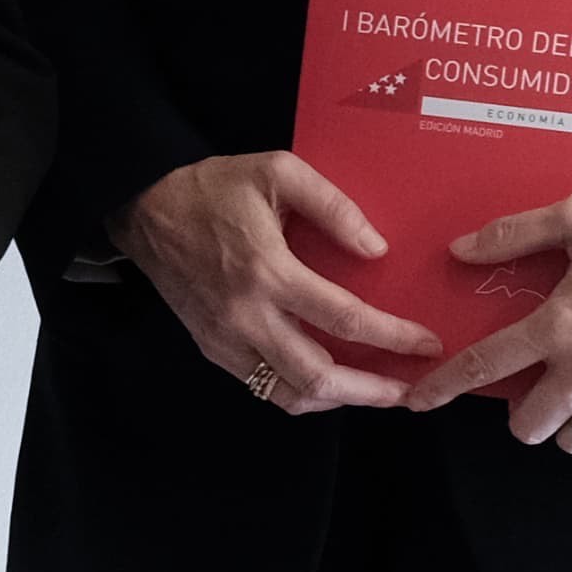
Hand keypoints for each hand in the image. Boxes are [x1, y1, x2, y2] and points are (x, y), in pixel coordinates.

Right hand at [118, 152, 441, 412]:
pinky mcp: (213, 349)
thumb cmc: (212, 187)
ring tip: (375, 392)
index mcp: (267, 271)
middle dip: (373, 391)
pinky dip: (302, 394)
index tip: (427, 344)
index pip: (344, 319)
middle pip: (319, 376)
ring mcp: (226, 339)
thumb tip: (376, 249)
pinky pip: (264, 388)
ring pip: (291, 394)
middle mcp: (247, 316)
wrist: (144, 209)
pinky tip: (328, 383)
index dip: (393, 337)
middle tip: (410, 391)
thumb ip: (333, 206)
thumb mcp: (277, 171)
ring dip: (339, 400)